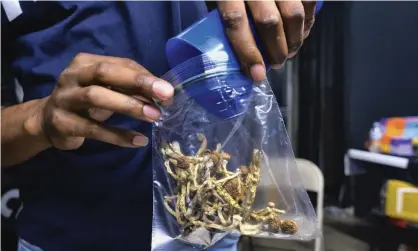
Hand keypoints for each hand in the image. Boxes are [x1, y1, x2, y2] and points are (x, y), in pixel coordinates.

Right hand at [34, 53, 173, 149]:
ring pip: (96, 97)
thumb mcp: (106, 90)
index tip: (167, 90)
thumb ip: (129, 89)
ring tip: (154, 116)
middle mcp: (72, 76)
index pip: (120, 64)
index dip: (145, 76)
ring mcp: (64, 98)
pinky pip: (93, 129)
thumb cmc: (85, 102)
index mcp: (85, 63)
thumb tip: (162, 96)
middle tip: (165, 95)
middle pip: (105, 73)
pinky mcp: (62, 123)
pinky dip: (118, 135)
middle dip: (138, 82)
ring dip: (129, 106)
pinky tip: (139, 140)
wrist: (47, 122)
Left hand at [217, 0, 316, 80]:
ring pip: (293, 14)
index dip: (247, 51)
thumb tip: (239, 52)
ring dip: (294, 40)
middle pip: (269, 22)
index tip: (257, 74)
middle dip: (276, 51)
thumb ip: (226, 16)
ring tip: (289, 53)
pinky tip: (301, 33)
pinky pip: (308, 2)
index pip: (236, 22)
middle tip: (276, 64)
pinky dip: (307, 22)